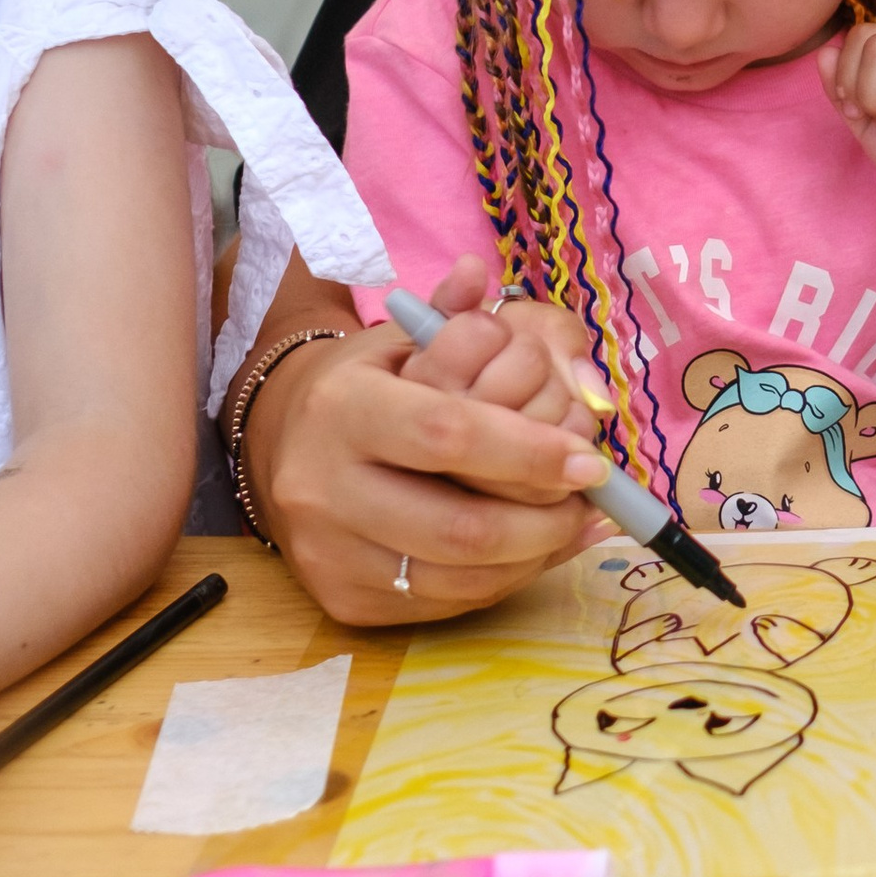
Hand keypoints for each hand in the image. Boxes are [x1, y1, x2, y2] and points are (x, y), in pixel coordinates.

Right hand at [250, 255, 612, 628]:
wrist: (282, 450)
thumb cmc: (369, 388)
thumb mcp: (404, 340)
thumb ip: (453, 316)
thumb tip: (479, 274)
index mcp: (342, 407)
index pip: (447, 433)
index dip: (529, 451)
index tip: (591, 459)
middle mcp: (322, 486)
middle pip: (458, 526)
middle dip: (544, 520)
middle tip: (593, 499)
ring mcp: (327, 552)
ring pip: (457, 577)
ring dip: (535, 556)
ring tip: (576, 524)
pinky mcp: (341, 598)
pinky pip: (443, 602)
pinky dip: (505, 581)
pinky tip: (538, 550)